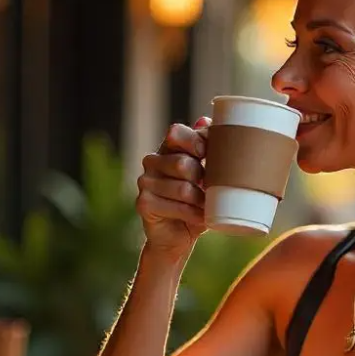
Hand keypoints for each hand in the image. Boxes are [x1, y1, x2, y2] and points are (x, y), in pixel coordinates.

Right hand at [137, 118, 209, 258]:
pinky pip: (176, 206)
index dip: (195, 142)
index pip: (176, 132)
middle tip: (211, 189)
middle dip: (203, 178)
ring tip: (208, 205)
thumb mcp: (209, 173)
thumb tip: (205, 119)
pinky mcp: (143, 203)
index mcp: (168, 148)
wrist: (179, 235)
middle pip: (182, 163)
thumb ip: (210, 147)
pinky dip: (194, 215)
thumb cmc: (198, 200)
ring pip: (182, 188)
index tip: (208, 155)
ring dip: (202, 200)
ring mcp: (144, 181)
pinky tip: (200, 218)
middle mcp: (152, 161)